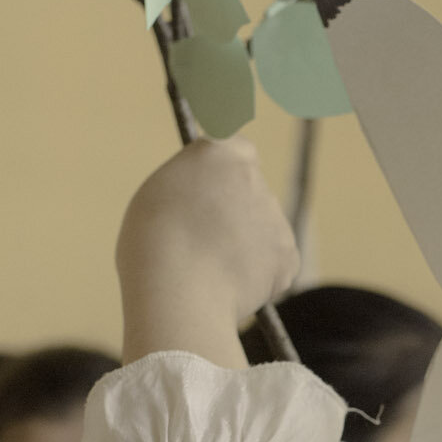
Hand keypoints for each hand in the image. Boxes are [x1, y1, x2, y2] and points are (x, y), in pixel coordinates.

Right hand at [116, 138, 300, 368]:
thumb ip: (193, 188)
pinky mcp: (288, 255)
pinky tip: (229, 284)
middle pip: (250, 193)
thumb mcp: (159, 194)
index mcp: (220, 152)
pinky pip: (275, 264)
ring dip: (245, 245)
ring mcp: (275, 217)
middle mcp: (255, 178)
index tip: (214, 191)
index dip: (224, 175)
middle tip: (202, 241)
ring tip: (209, 268)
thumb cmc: (152, 244)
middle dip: (234, 213)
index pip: (236, 151)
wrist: (178, 291)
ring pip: (262, 230)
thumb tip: (211, 200)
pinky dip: (258, 277)